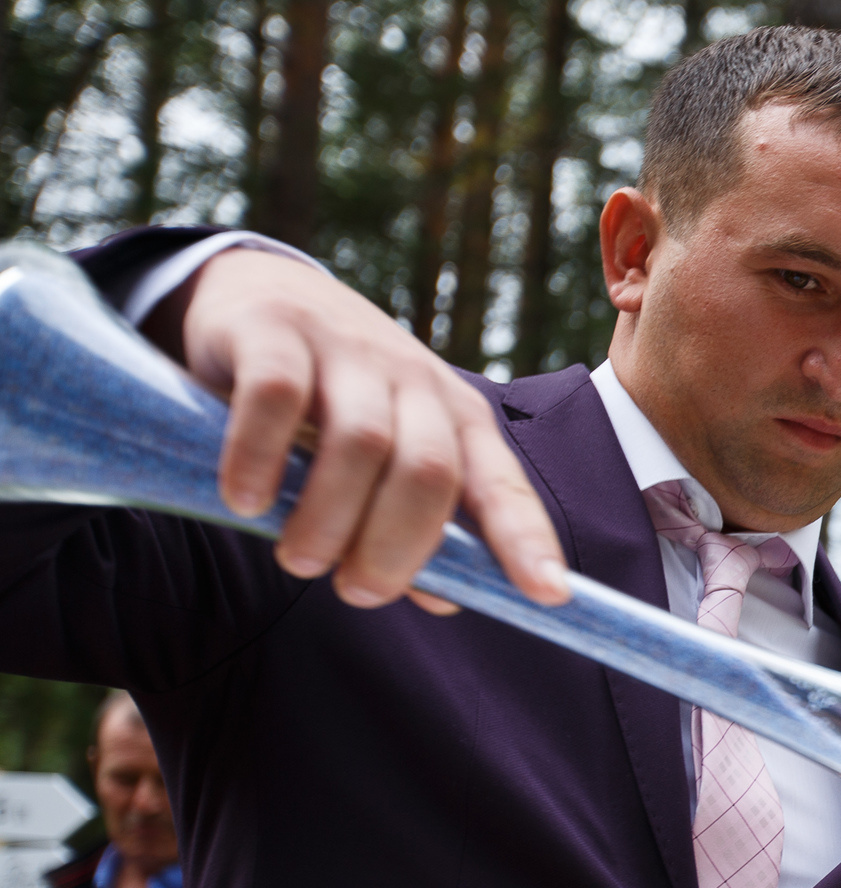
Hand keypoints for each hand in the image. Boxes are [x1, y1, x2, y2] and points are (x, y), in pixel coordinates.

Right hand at [146, 248, 569, 611]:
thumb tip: (444, 599)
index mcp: (457, 419)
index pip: (503, 486)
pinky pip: (276, 396)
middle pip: (431, 471)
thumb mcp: (383, 457)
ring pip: (361, 441)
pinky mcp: (276, 329)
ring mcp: (348, 349)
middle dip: (398, 547)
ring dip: (330, 517)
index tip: (549, 595)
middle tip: (357, 592)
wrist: (256, 288)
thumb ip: (410, 524)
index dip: (527, 541)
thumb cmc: (330, 400)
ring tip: (300, 561)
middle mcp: (415, 380)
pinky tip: (245, 500)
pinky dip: (261, 456)